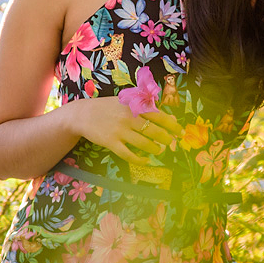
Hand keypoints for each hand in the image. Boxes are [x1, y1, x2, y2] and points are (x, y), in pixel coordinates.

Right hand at [67, 96, 182, 164]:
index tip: (181, 132)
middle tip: (171, 143)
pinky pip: (128, 154)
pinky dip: (139, 159)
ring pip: (144, 144)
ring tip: (159, 150)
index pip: (159, 116)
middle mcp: (129, 118)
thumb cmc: (107, 107)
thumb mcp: (125, 102)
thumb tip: (168, 118)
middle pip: (154, 131)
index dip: (172, 125)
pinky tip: (146, 160)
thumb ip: (145, 108)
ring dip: (155, 149)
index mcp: (134, 106)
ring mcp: (120, 131)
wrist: (82, 114)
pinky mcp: (111, 142)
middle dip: (166, 139)